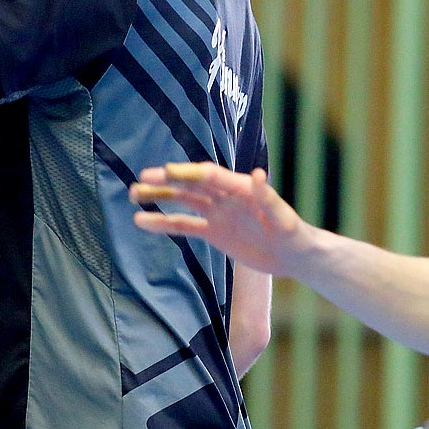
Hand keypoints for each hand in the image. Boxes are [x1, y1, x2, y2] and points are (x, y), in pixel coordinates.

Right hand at [130, 164, 306, 276]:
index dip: (189, 173)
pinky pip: (185, 226)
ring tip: (134, 196)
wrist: (294, 256)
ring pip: (183, 202)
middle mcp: (225, 196)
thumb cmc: (293, 234)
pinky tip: (142, 222)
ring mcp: (217, 213)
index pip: (210, 176)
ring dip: (159, 198)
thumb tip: (257, 174)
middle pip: (191, 185)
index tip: (166, 172)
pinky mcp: (213, 232)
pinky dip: (164, 224)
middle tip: (141, 180)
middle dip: (166, 182)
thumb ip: (268, 198)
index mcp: (241, 187)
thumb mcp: (283, 218)